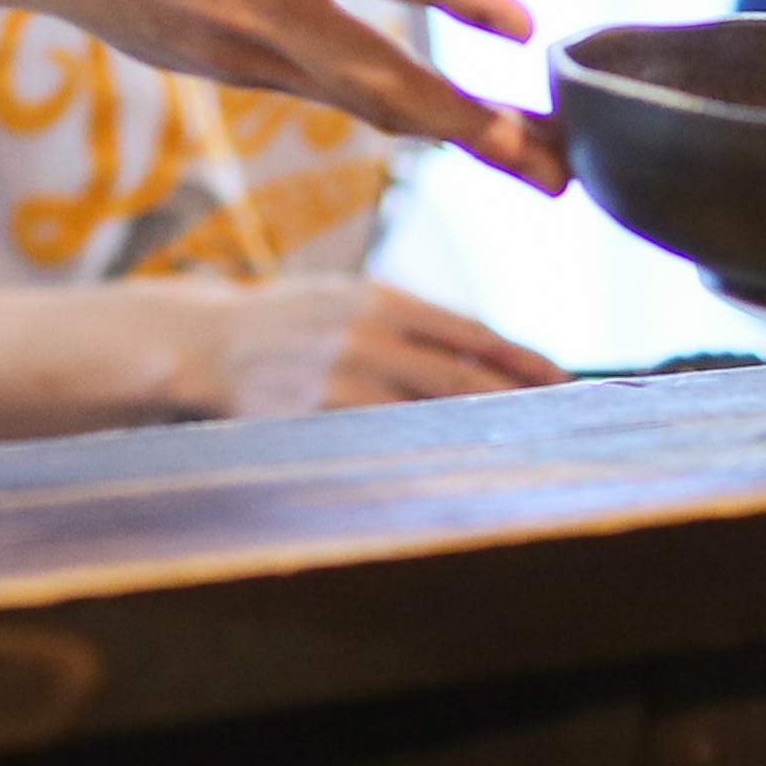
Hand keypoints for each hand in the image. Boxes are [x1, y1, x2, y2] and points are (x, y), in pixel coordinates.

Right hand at [0, 0, 565, 188]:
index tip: (521, 25)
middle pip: (377, 77)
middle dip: (475, 125)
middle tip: (562, 166)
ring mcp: (228, 46)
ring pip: (356, 102)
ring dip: (448, 134)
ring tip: (536, 163)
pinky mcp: (219, 66)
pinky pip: (319, 95)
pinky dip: (387, 114)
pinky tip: (445, 123)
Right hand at [164, 275, 563, 419]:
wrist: (203, 340)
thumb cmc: (290, 322)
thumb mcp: (349, 298)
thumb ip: (410, 323)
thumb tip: (485, 355)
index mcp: (380, 298)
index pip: (470, 333)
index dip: (521, 360)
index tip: (563, 379)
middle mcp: (365, 334)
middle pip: (458, 378)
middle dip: (513, 404)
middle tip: (561, 423)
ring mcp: (337, 377)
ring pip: (425, 414)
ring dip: (473, 435)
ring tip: (513, 451)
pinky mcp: (311, 416)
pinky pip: (378, 442)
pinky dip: (417, 455)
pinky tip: (444, 468)